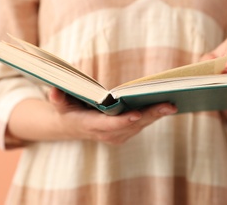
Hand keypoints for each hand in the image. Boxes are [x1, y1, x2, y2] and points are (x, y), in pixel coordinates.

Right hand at [48, 87, 176, 144]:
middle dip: (151, 115)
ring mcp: (118, 135)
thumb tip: (54, 92)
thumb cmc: (67, 110)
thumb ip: (58, 99)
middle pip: (132, 124)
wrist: (72, 126)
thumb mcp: (59, 104)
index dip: (123, 120)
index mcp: (92, 125)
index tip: (137, 113)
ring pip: (140, 125)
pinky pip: (142, 124)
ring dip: (157, 115)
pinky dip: (154, 115)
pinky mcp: (125, 133)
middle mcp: (107, 134)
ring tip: (172, 103)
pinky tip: (166, 105)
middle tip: (169, 105)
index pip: (110, 125)